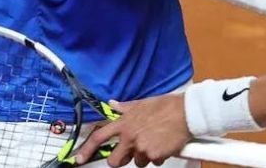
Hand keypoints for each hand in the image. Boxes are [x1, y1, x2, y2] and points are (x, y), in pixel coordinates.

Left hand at [74, 95, 190, 167]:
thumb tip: (113, 104)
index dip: (87, 149)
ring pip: (137, 162)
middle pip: (114, 160)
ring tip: (155, 142)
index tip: (80, 158)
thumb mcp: (141, 103)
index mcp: (124, 122)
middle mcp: (130, 136)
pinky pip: (153, 162)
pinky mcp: (154, 155)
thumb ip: (125, 108)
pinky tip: (164, 145)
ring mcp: (141, 147)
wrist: (186, 112)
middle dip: (121, 160)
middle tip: (130, 153)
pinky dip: (158, 156)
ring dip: (144, 156)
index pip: (99, 137)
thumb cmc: (166, 106)